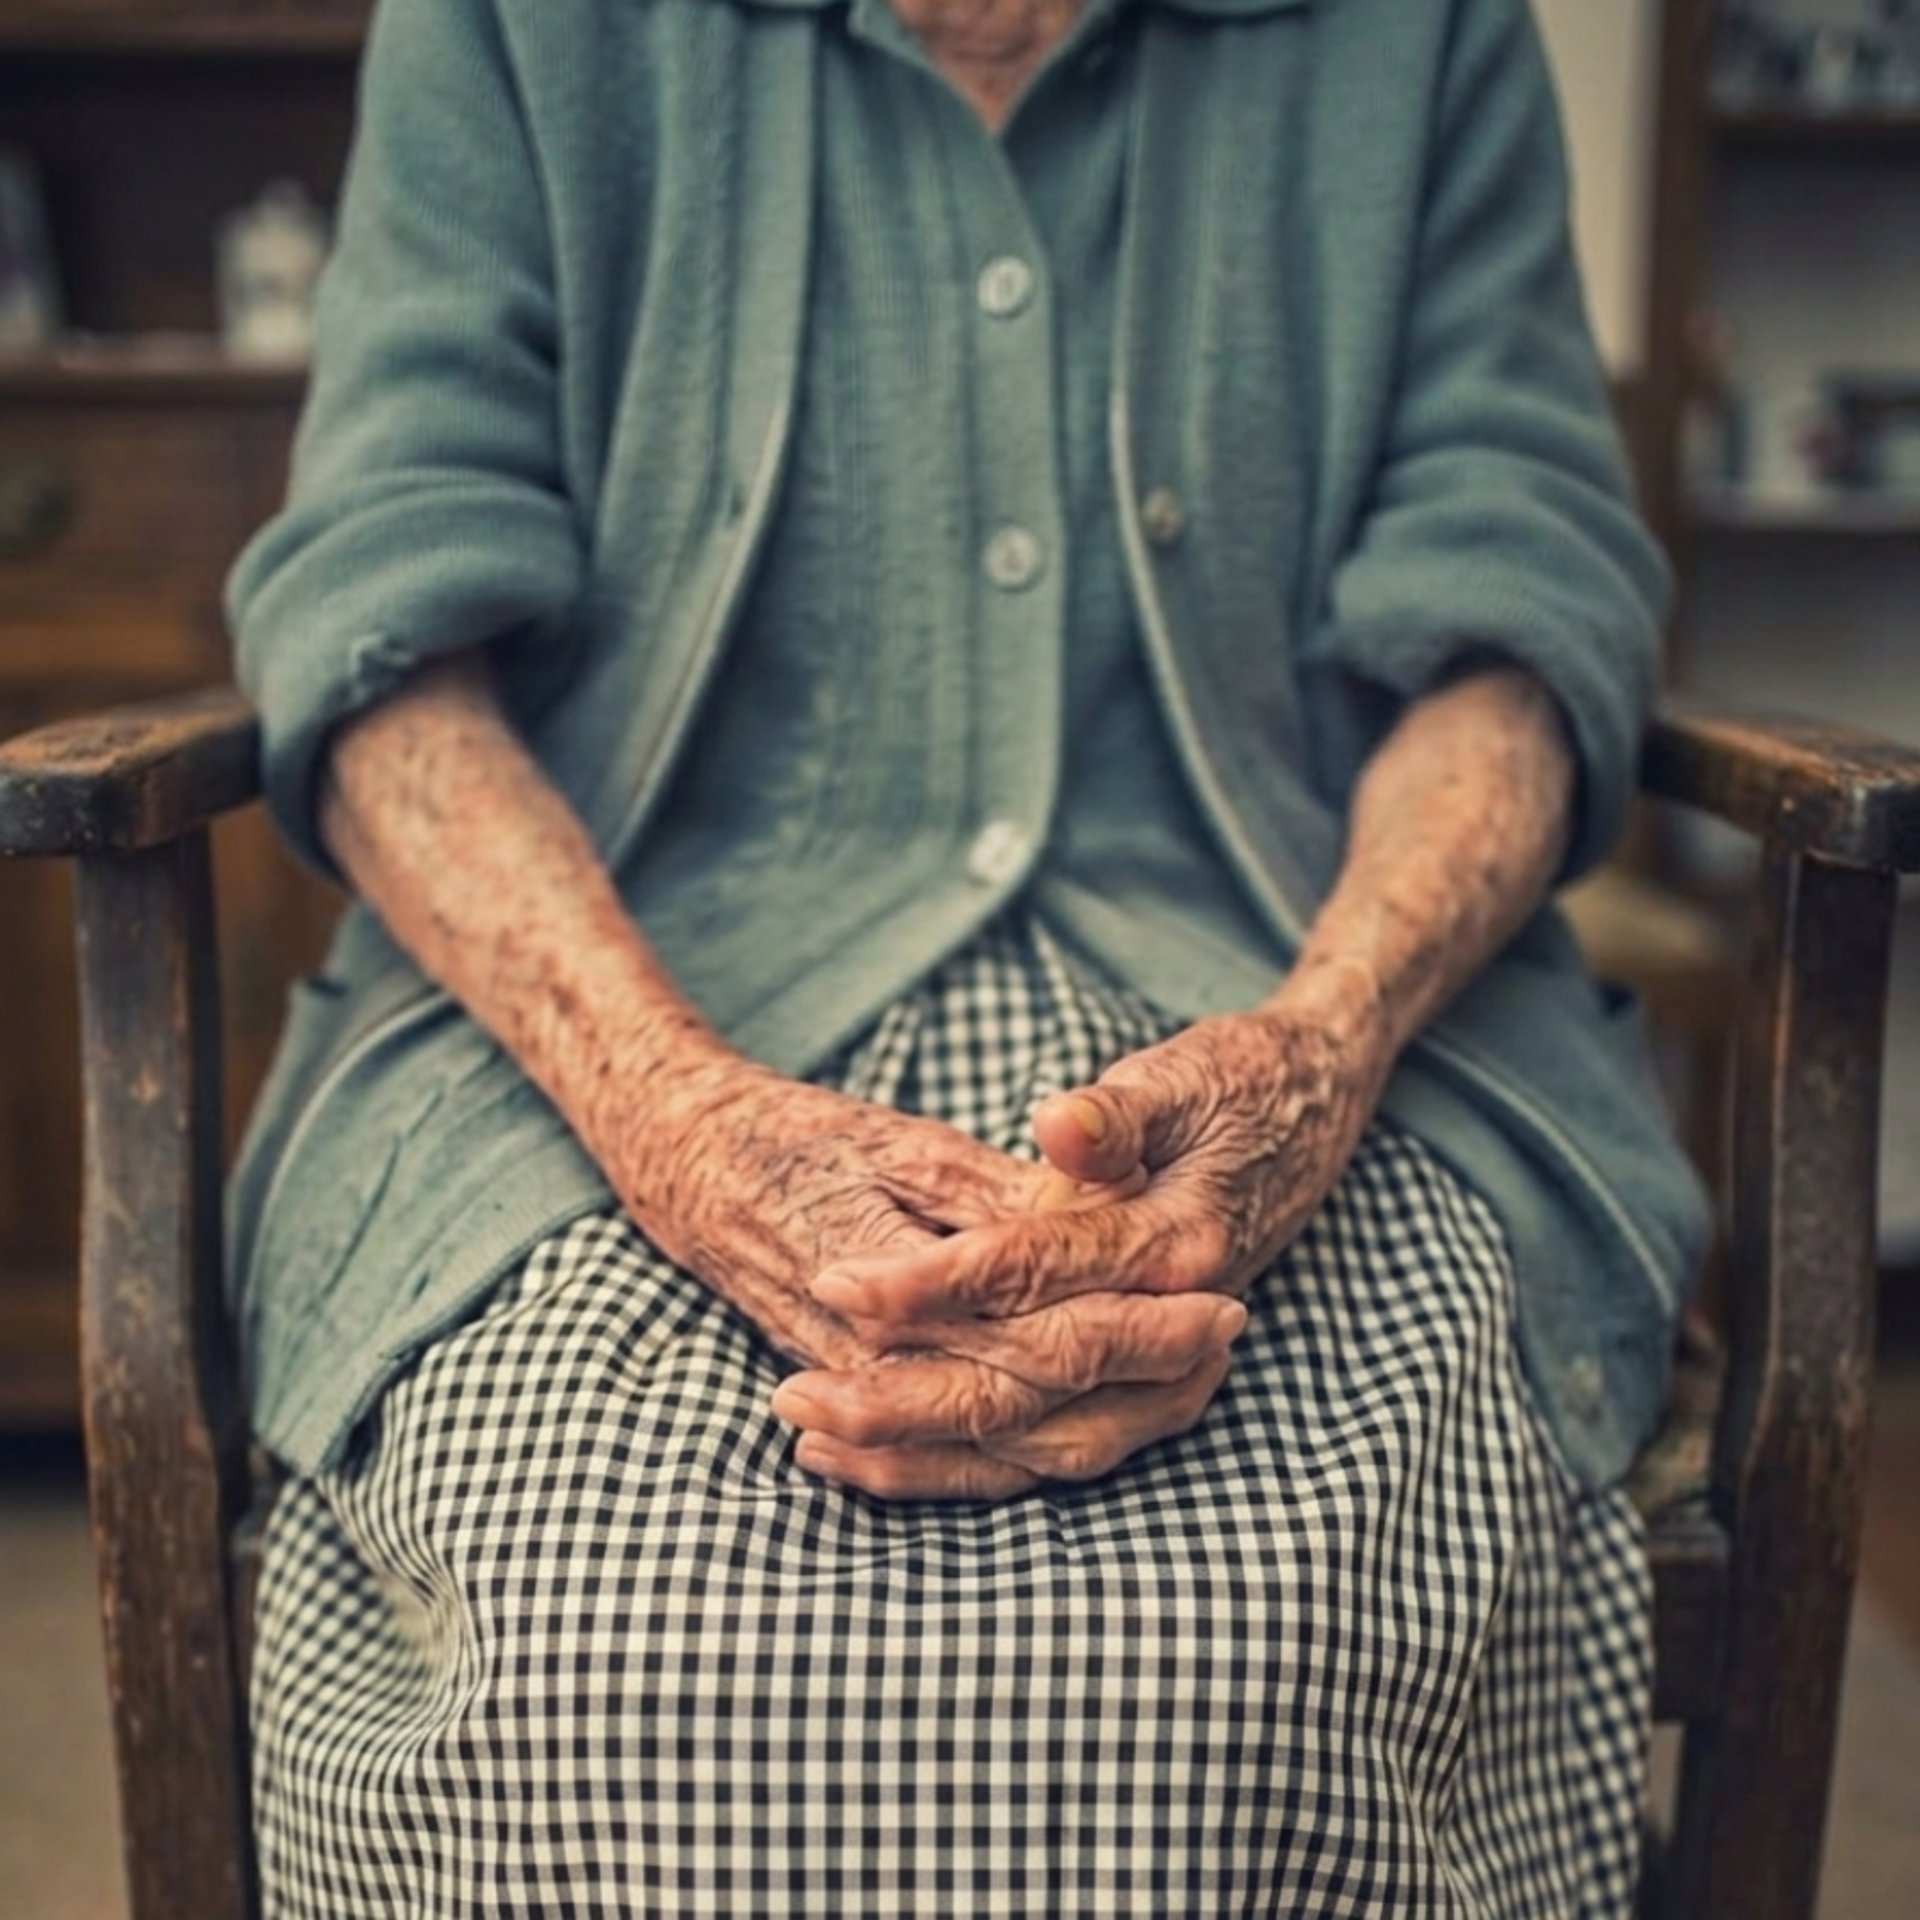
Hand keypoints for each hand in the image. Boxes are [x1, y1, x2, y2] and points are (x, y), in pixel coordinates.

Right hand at [605, 1058, 1245, 1497]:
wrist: (691, 1172)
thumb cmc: (798, 1140)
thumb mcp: (899, 1145)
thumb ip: (992, 1198)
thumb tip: (1093, 1227)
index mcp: (890, 1281)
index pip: (1034, 1329)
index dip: (1135, 1322)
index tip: (1217, 1297)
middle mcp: (879, 1357)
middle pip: (1036, 1399)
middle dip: (1145, 1377)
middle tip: (1230, 1337)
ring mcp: (869, 1390)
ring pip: (1005, 1446)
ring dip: (1107, 1421)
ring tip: (1191, 1385)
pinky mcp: (867, 1399)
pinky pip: (961, 1461)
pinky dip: (1038, 1455)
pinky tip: (1100, 1430)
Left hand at [803, 968, 1392, 1408]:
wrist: (1314, 1110)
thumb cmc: (1239, 1084)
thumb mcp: (1183, 1077)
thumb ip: (1119, 1115)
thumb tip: (1063, 1128)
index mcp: (1176, 1245)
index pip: (1034, 1276)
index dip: (933, 1282)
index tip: (839, 1278)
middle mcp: (1171, 1323)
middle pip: (1026, 1386)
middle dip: (905, 1397)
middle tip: (795, 1391)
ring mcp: (1162, 1367)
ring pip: (1033, 1440)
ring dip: (923, 1449)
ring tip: (814, 1435)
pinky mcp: (1141, 1382)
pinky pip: (1048, 1443)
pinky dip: (966, 1458)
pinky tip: (883, 1453)